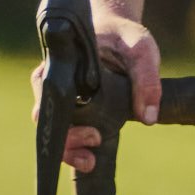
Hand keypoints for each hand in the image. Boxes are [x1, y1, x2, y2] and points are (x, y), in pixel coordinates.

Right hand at [33, 8, 160, 165]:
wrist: (118, 33)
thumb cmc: (125, 37)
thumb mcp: (141, 50)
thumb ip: (147, 80)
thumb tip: (148, 117)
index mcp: (63, 62)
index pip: (47, 91)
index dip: (59, 115)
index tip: (86, 127)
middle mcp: (54, 81)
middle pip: (45, 116)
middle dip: (66, 138)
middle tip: (95, 139)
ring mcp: (62, 98)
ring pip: (54, 128)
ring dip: (68, 148)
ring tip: (90, 161)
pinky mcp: (74, 111)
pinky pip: (66, 132)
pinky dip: (75, 147)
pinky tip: (91, 159)